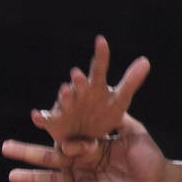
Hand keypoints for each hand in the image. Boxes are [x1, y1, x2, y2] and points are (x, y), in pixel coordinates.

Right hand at [4, 113, 165, 181]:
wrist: (161, 181)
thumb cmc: (149, 155)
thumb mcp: (133, 132)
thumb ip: (118, 119)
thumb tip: (110, 95)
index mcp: (91, 147)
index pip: (66, 139)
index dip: (50, 132)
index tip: (33, 119)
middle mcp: (84, 163)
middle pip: (52, 158)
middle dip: (28, 153)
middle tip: (5, 147)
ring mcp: (86, 181)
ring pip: (54, 180)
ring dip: (33, 178)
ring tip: (12, 175)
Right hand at [31, 35, 148, 142]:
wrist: (86, 140)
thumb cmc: (103, 115)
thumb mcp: (120, 100)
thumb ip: (131, 82)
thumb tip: (146, 60)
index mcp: (95, 87)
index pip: (99, 68)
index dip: (101, 55)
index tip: (101, 40)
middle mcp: (78, 93)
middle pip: (80, 84)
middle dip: (79, 80)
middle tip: (79, 74)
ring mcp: (65, 106)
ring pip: (64, 99)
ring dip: (64, 96)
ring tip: (66, 90)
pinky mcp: (53, 122)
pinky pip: (45, 120)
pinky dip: (40, 117)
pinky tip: (36, 115)